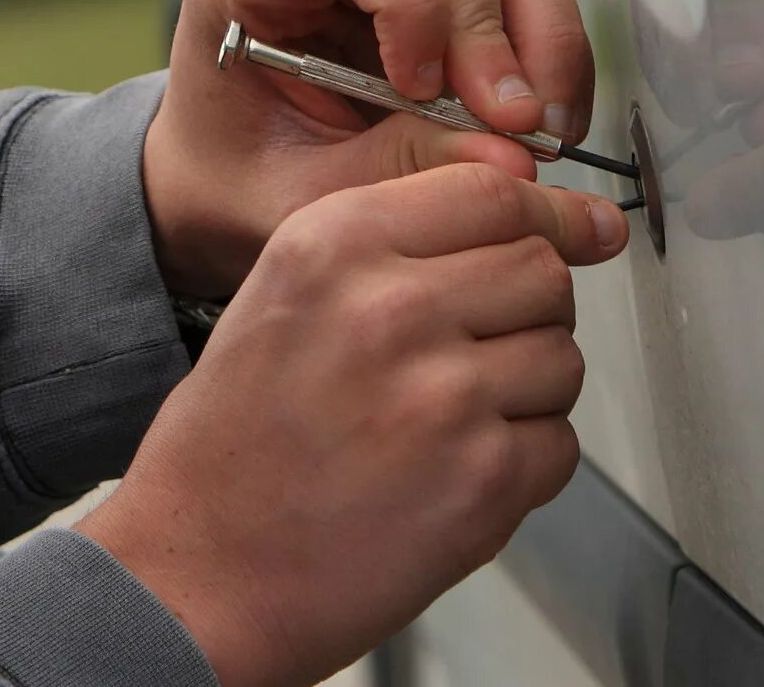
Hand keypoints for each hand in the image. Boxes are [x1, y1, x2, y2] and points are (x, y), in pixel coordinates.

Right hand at [79, 164, 629, 686]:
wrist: (199, 572)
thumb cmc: (232, 446)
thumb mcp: (281, 296)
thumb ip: (389, 248)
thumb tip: (529, 224)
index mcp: (332, 246)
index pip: (491, 191)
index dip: (542, 217)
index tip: (564, 235)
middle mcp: (390, 307)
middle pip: (540, 270)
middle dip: (527, 310)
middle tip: (476, 350)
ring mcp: (444, 396)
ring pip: (563, 357)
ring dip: (528, 390)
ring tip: (450, 422)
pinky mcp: (483, 481)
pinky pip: (559, 444)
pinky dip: (525, 465)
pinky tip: (453, 474)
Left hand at [146, 0, 598, 298]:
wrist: (230, 168)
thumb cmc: (239, 170)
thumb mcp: (295, 195)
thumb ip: (393, 171)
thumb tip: (514, 155)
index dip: (408, 0)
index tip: (421, 91)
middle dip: (491, 24)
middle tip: (514, 126)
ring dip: (541, 32)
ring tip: (540, 129)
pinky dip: (548, 42)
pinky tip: (542, 111)